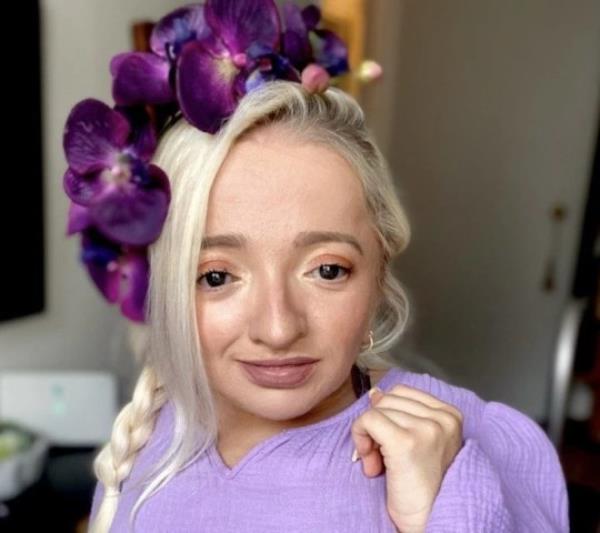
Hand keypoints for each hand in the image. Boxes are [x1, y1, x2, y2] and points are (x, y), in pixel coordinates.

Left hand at [351, 384, 463, 532]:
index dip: (387, 414)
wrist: (428, 521)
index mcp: (451, 415)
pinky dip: (360, 438)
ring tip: (379, 465)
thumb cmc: (422, 488)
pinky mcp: (406, 442)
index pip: (402, 392)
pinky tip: (371, 464)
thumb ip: (400, 415)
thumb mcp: (416, 442)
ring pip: (376, 410)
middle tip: (380, 457)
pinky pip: (368, 420)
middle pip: (388, 398)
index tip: (389, 442)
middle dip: (377, 425)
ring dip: (368, 438)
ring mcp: (426, 429)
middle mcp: (443, 419)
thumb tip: (376, 393)